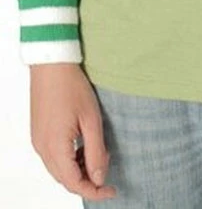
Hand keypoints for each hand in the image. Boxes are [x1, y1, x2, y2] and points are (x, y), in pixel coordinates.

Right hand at [30, 63, 116, 200]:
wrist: (51, 63)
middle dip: (87, 181)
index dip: (94, 191)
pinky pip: (53, 157)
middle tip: (106, 169)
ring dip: (78, 170)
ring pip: (58, 169)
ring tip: (97, 155)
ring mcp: (38, 140)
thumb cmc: (71, 85)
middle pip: (65, 179)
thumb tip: (98, 178)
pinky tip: (82, 147)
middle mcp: (42, 148)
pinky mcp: (38, 132)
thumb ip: (95, 152)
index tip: (111, 190)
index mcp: (55, 147)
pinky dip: (68, 159)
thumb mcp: (91, 119)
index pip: (74, 183)